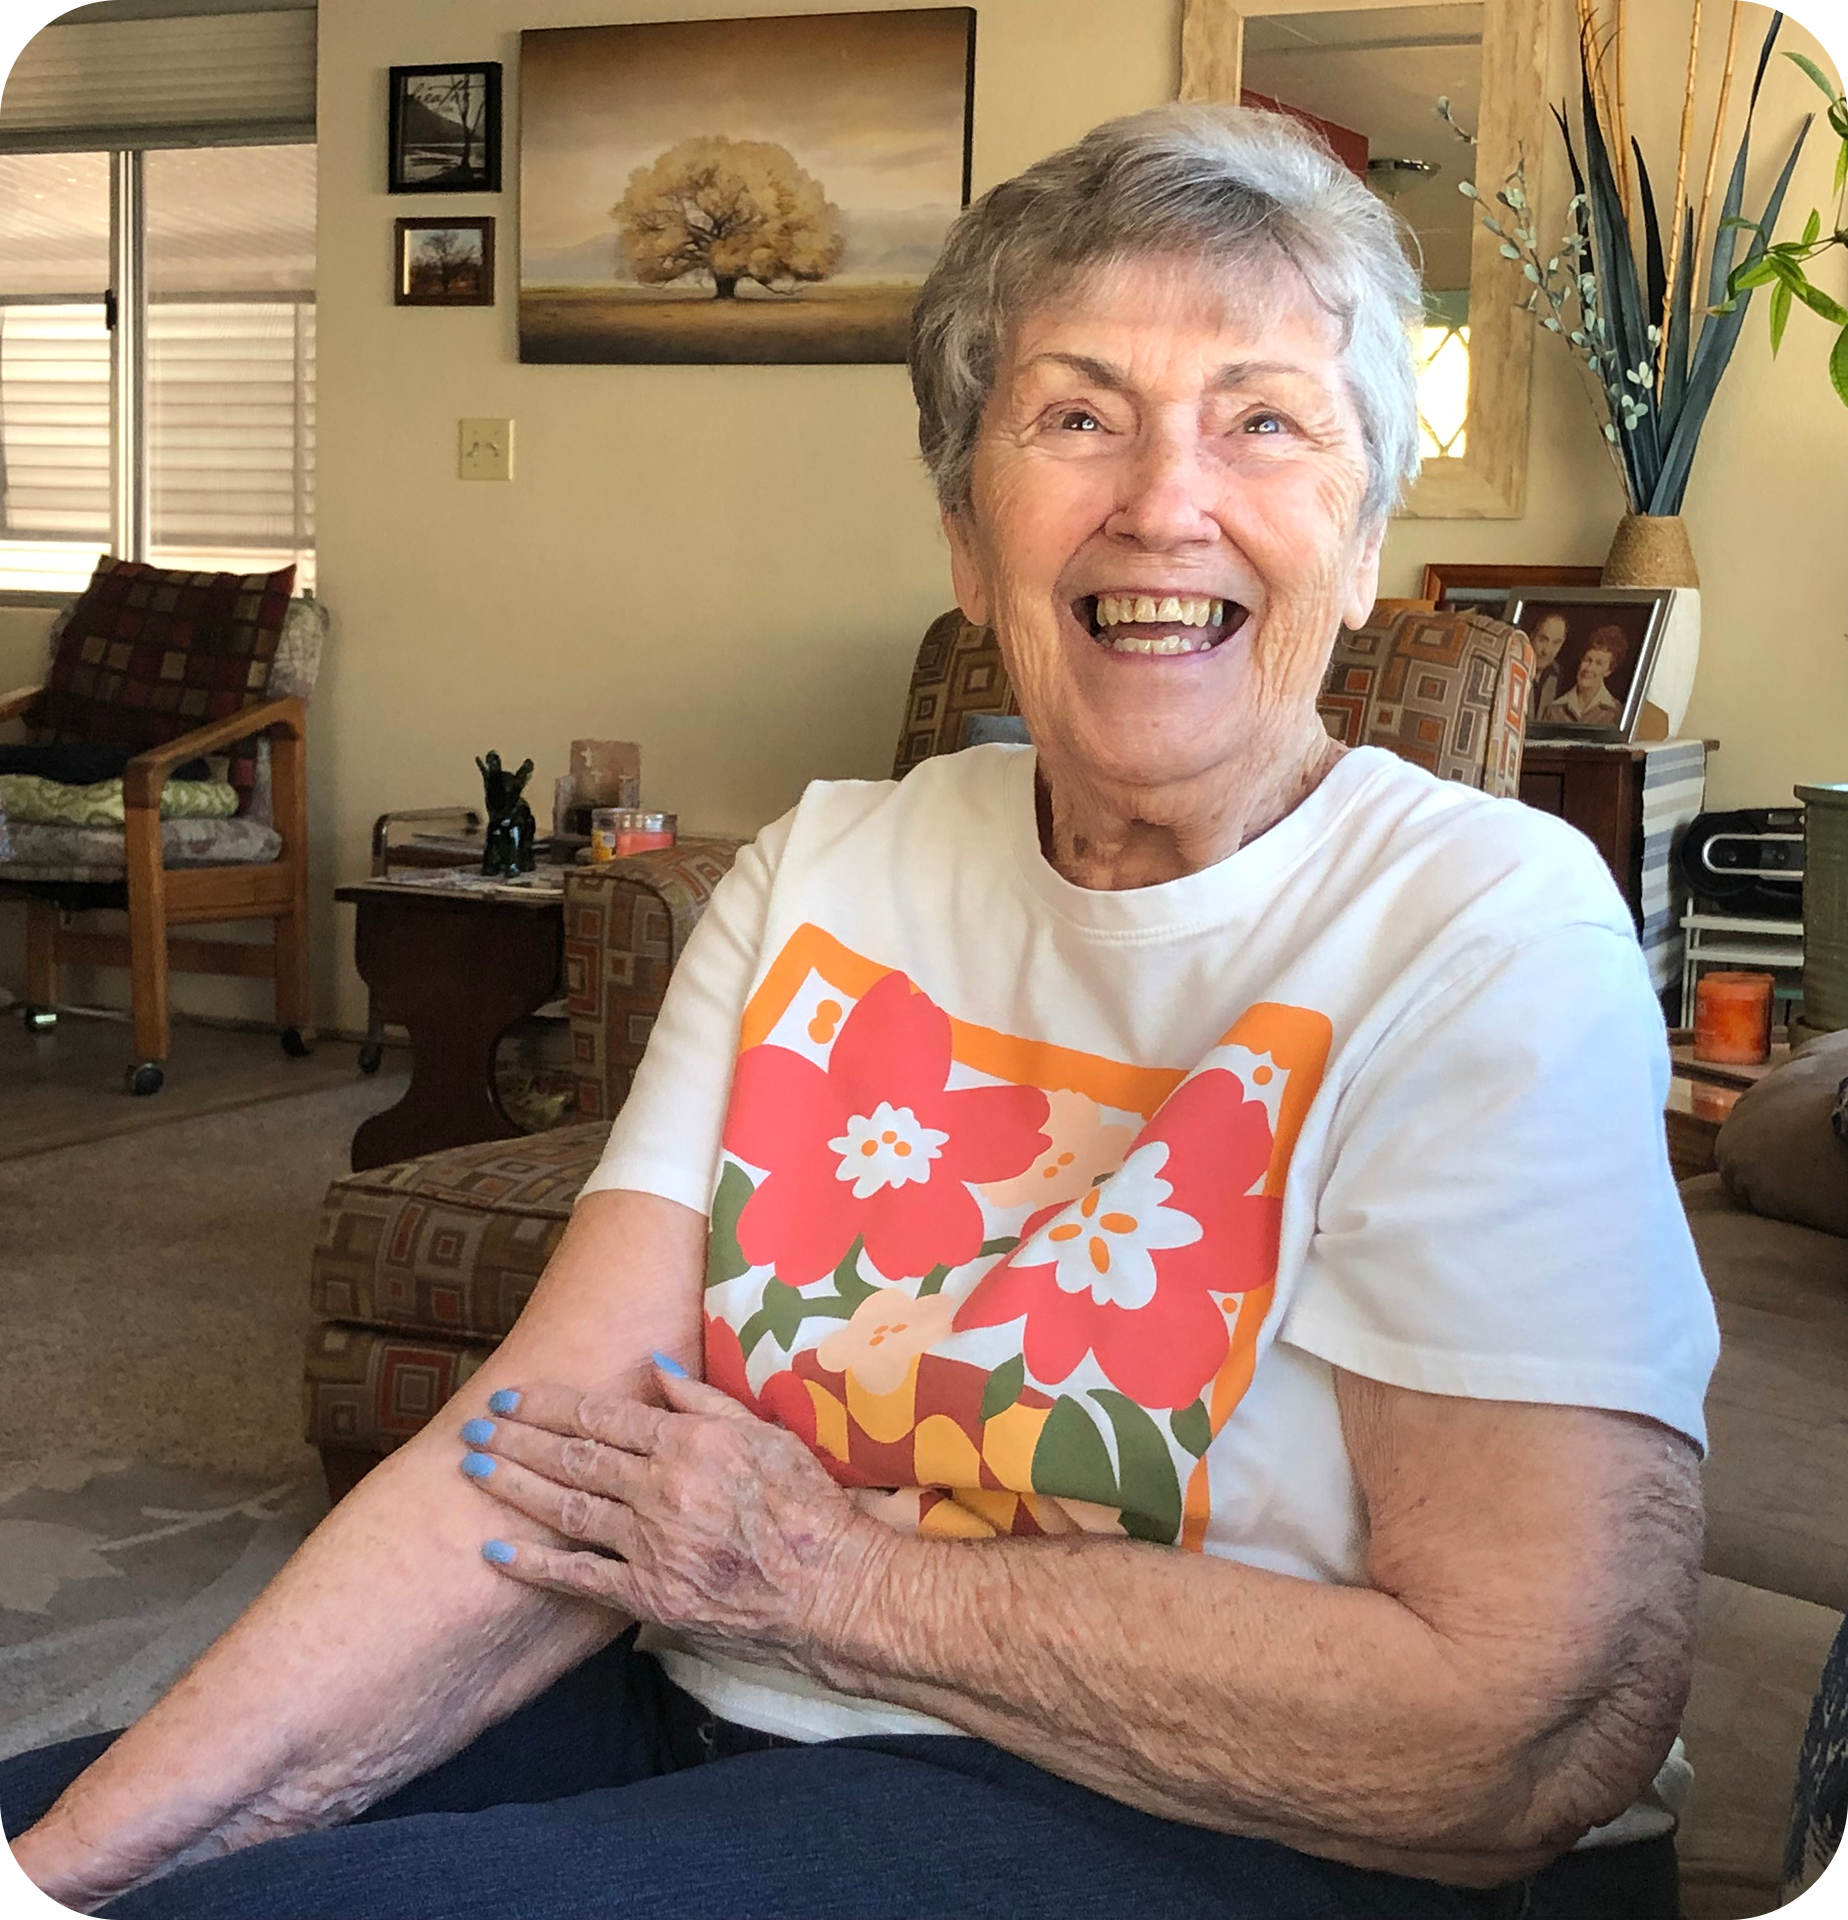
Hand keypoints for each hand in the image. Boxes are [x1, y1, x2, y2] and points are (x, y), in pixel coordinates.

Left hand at [456, 1363, 889, 1674]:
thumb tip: (655, 1367)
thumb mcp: (768, 1436)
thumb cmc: (806, 1509)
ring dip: (513, 1487)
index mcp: (691, 1445)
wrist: (830, 1590)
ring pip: (567, 1509)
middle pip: (574, 1459)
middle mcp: (664, 1491)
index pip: (603, 1416)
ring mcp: (653, 1546)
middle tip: (474, 1426)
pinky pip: (580, 1576)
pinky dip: (535, 1562)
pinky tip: (497, 1549)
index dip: (550, 1404)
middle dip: (516, 1440)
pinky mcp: (649, 1597)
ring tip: (473, 1469)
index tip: (512, 1396)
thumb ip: (706, 1402)